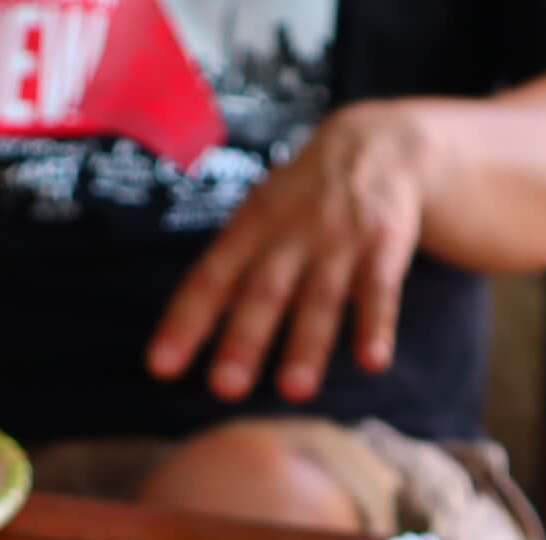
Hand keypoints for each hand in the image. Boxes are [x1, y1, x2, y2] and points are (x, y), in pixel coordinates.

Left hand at [147, 102, 436, 401]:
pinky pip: (380, 290)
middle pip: (263, 291)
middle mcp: (291, 235)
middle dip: (244, 340)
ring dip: (307, 346)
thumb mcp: (260, 216)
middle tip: (224, 389)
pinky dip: (376, 326)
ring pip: (320, 298)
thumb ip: (231, 269)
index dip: (185, 321)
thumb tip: (182, 335)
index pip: (210, 278)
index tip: (161, 367)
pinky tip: (372, 362)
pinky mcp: (385, 247)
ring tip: (294, 392)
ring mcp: (340, 240)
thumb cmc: (301, 199)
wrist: (379, 142)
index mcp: (250, 228)